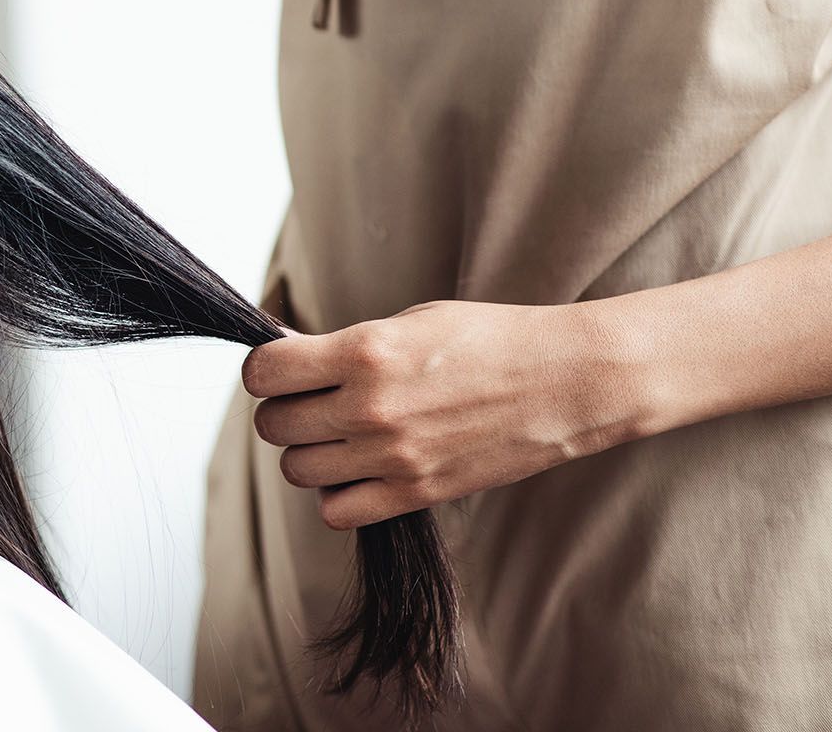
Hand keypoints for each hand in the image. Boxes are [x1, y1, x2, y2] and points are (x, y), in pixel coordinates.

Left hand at [241, 299, 643, 529]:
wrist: (567, 381)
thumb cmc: (490, 340)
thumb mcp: (409, 321)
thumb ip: (343, 345)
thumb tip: (284, 357)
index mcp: (365, 350)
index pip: (264, 372)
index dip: (264, 370)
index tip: (281, 368)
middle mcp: (370, 406)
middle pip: (274, 425)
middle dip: (283, 411)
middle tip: (312, 401)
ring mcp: (393, 455)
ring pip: (297, 470)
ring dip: (309, 452)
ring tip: (340, 434)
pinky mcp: (417, 493)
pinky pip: (337, 511)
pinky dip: (338, 494)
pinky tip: (360, 469)